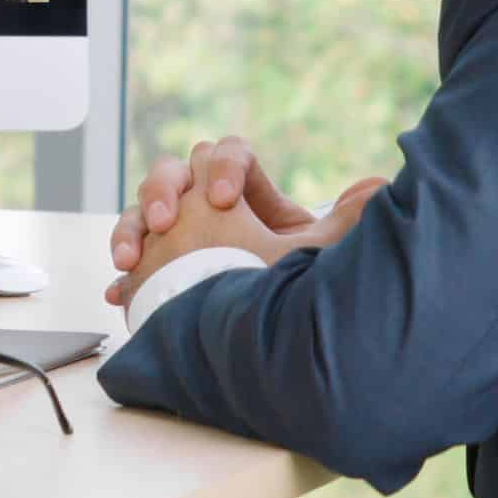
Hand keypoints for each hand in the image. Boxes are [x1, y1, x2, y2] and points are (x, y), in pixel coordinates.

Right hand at [105, 136, 388, 303]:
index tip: (224, 201)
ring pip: (139, 210)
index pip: (223, 153)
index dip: (221, 169)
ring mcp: (172, 238)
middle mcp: (203, 209)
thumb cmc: (283, 289)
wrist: (260, 344)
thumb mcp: (314, 254)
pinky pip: (128, 261)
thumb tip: (379, 186)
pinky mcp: (153, 271)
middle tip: (167, 224)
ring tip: (129, 259)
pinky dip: (124, 275)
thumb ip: (343, 221)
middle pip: (170, 172)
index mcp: (241, 194)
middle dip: (162, 191)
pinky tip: (117, 292)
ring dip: (131, 228)